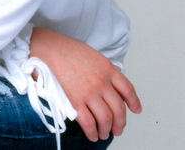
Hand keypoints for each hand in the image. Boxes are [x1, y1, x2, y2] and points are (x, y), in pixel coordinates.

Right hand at [29, 27, 141, 141]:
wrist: (49, 49)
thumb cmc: (67, 49)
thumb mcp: (93, 54)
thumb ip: (104, 68)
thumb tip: (113, 77)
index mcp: (107, 68)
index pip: (127, 89)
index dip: (134, 102)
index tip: (136, 109)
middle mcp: (102, 82)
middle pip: (118, 108)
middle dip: (120, 123)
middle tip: (118, 129)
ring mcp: (89, 92)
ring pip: (106, 118)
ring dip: (107, 130)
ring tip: (104, 133)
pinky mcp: (75, 101)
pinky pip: (88, 122)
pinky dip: (92, 132)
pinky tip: (93, 135)